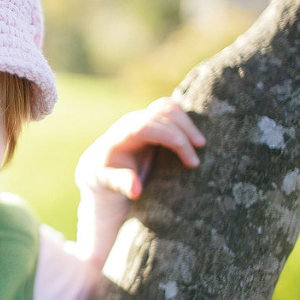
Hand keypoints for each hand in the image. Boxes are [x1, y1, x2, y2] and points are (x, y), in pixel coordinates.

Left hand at [76, 98, 205, 199]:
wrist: (99, 165)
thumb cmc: (104, 177)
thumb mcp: (107, 183)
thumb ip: (121, 183)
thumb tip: (136, 191)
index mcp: (119, 136)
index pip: (146, 127)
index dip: (168, 136)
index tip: (186, 152)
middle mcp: (130, 122)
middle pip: (160, 115)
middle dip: (182, 133)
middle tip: (197, 157)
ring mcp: (140, 118)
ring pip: (167, 108)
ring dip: (186, 123)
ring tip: (200, 144)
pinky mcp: (149, 118)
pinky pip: (169, 109)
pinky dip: (183, 118)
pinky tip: (192, 135)